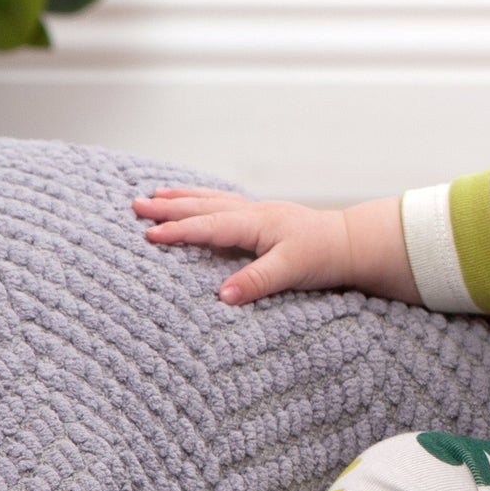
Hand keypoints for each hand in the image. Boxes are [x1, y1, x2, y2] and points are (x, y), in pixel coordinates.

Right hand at [133, 188, 353, 304]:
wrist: (353, 243)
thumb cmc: (325, 256)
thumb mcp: (292, 271)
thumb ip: (257, 282)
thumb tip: (222, 296)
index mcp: (257, 223)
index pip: (209, 226)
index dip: (179, 231)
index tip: (149, 234)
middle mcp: (254, 213)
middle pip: (204, 206)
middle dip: (170, 207)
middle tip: (136, 205)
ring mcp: (260, 213)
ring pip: (214, 200)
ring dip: (184, 198)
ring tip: (157, 194)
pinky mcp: (266, 219)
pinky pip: (226, 203)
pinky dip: (206, 200)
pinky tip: (198, 200)